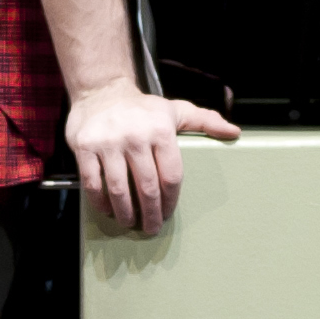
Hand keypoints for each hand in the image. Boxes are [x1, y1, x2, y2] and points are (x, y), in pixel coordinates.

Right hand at [65, 82, 240, 234]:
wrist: (101, 91)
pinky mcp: (85, 148)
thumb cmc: (143, 109)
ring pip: (118, 189)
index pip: (171, 175)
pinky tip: (108, 210)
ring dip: (125, 212)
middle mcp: (135, 136)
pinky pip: (93, 183)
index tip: (167, 214)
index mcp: (161, 130)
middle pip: (147, 186)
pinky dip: (100, 202)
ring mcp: (108, 143)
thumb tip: (234, 133)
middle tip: (151, 227)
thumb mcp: (176, 110)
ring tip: (129, 222)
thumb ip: (205, 122)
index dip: (170, 201)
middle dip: (150, 213)